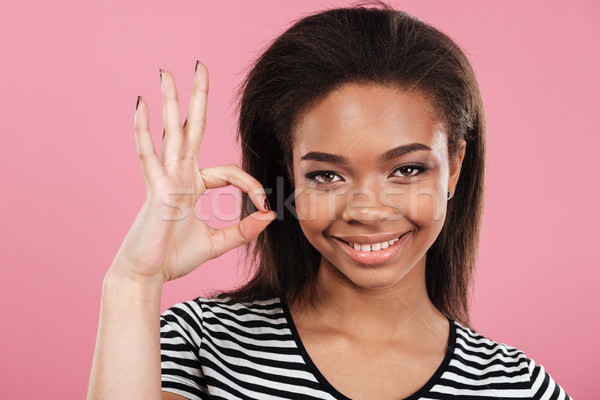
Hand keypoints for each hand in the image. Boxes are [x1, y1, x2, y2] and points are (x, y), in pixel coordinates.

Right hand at [109, 61, 275, 284]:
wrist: (147, 275)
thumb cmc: (174, 258)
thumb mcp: (217, 243)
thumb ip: (242, 230)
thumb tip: (268, 216)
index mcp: (192, 186)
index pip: (230, 171)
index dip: (251, 184)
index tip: (265, 204)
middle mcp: (178, 176)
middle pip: (192, 129)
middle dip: (197, 99)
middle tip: (199, 66)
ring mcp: (165, 179)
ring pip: (171, 133)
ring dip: (171, 102)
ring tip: (166, 72)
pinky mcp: (155, 189)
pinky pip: (149, 156)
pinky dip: (143, 131)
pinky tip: (142, 104)